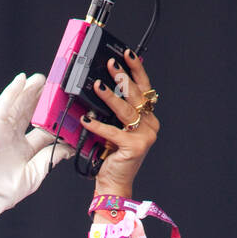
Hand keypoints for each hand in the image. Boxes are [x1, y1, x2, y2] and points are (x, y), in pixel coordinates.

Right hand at [0, 72, 73, 223]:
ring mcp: (3, 130)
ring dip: (29, 90)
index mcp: (24, 149)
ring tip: (41, 78)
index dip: (54, 119)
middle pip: (30, 113)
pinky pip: (4, 104)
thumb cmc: (6, 190)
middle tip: (54, 86)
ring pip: (18, 105)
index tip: (67, 110)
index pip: (42, 129)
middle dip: (42, 99)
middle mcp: (13, 137)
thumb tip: (69, 147)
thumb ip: (52, 156)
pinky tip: (21, 80)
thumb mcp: (37, 172)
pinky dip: (12, 91)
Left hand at [81, 51, 159, 196]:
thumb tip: (102, 86)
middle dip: (122, 78)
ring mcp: (145, 137)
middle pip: (136, 96)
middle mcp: (150, 126)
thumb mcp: (115, 128)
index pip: (144, 88)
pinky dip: (98, 125)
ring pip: (126, 111)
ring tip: (98, 86)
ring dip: (110, 97)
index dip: (136, 69)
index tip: (127, 53)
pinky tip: (86, 119)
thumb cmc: (111, 156)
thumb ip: (114, 112)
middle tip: (111, 65)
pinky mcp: (134, 147)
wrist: (113, 184)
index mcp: (148, 118)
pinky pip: (113, 131)